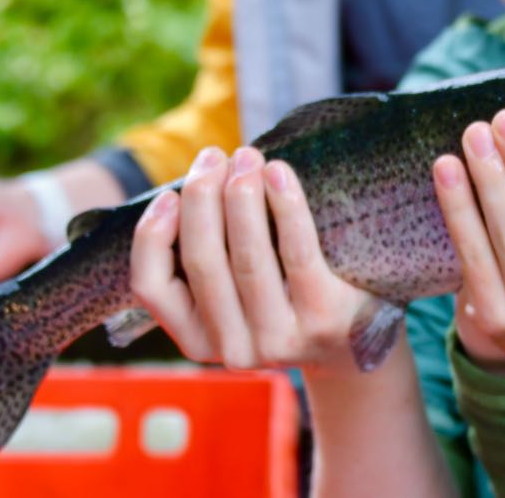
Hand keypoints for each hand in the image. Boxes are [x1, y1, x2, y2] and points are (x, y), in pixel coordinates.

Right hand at [130, 146, 372, 375]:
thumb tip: (195, 180)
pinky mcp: (323, 319)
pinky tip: (279, 173)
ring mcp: (279, 340)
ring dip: (242, 196)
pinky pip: (297, 252)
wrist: (353, 339)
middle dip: (202, 198)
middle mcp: (233, 349)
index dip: (152, 235)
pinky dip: (286, 205)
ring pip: (248, 257)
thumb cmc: (283, 296)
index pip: (151, 287)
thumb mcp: (235, 292)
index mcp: (198, 340)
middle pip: (202, 262)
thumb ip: (208, 253)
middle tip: (214, 156)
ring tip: (247, 157)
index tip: (168, 193)